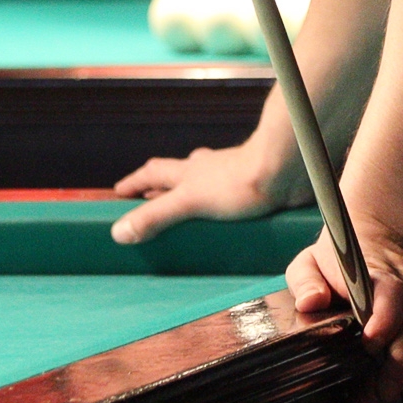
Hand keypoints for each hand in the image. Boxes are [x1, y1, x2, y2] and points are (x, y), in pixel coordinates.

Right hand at [112, 139, 298, 243]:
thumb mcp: (188, 202)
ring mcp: (228, 179)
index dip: (135, 182)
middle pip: (177, 176)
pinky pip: (229, 200)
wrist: (283, 172)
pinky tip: (225, 220)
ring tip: (188, 214)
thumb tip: (119, 231)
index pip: (153, 173)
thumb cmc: (239, 181)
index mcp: (187, 173)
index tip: (120, 190)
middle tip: (150, 199)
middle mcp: (206, 172)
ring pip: (204, 185)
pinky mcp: (249, 191)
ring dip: (193, 196)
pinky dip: (221, 208)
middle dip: (162, 187)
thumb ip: (155, 216)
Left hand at [288, 214, 402, 402]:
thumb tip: (310, 302)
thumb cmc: (342, 256)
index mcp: (378, 272)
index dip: (383, 321)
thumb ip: (306, 281)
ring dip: (397, 370)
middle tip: (373, 391)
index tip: (370, 342)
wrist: (380, 238)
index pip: (390, 296)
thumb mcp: (312, 261)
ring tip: (372, 391)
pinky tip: (385, 372)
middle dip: (394, 365)